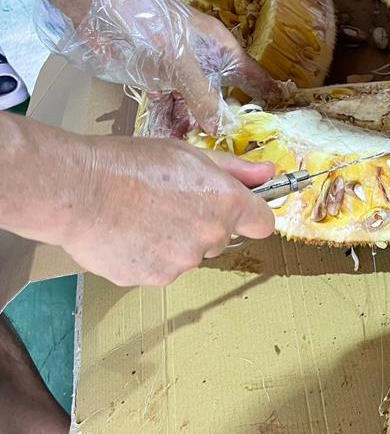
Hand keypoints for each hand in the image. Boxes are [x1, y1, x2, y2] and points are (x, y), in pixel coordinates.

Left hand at [35, 0, 282, 134]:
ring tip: (191, 148)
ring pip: (193, 102)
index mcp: (220, 48)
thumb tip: (219, 128)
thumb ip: (202, 96)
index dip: (267, 94)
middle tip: (226, 148)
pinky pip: (168, 102)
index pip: (253, 75)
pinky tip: (168, 136)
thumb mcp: (181, 63)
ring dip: (191, 123)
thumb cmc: (149, 24)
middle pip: (221, 95)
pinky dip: (168, 118)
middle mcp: (204, 59)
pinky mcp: (156, 74)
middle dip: (221, 120)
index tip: (281, 115)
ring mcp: (180, 68)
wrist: (99, 3)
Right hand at [62, 137, 276, 286]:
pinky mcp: (153, 279)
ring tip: (141, 216)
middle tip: (168, 202)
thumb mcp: (188, 154)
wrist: (77, 189)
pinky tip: (127, 234)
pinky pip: (160, 269)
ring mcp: (182, 263)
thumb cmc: (130, 163)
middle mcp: (210, 237)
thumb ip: (234, 169)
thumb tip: (268, 172)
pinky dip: (148, 256)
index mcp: (226, 204)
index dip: (249, 215)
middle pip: (221, 238)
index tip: (235, 209)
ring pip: (189, 255)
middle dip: (203, 224)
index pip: (262, 224)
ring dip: (174, 242)